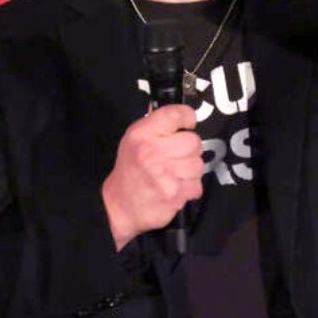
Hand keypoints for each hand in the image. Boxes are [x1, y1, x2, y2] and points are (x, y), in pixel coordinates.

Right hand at [101, 105, 202, 249]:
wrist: (118, 205)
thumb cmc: (130, 171)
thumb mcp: (134, 139)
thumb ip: (155, 124)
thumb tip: (176, 112)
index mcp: (142, 133)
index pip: (175, 114)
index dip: (187, 117)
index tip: (187, 124)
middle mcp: (151, 151)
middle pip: (193, 141)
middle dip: (189, 151)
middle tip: (175, 158)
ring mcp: (163, 173)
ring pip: (198, 164)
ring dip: (190, 171)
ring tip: (173, 175)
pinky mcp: (173, 193)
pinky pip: (196, 185)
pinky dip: (189, 189)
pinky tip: (174, 188)